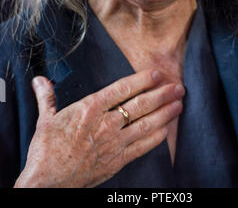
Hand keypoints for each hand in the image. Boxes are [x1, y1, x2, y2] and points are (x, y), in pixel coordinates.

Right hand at [14, 69, 183, 187]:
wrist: (48, 183)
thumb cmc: (46, 151)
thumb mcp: (45, 120)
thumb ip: (47, 97)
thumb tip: (39, 80)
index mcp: (90, 109)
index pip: (122, 89)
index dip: (142, 80)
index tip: (157, 74)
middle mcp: (106, 124)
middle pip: (140, 105)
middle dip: (162, 94)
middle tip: (177, 87)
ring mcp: (114, 143)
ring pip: (146, 124)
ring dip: (165, 113)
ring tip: (179, 104)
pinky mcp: (117, 161)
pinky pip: (142, 147)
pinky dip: (156, 138)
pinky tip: (166, 130)